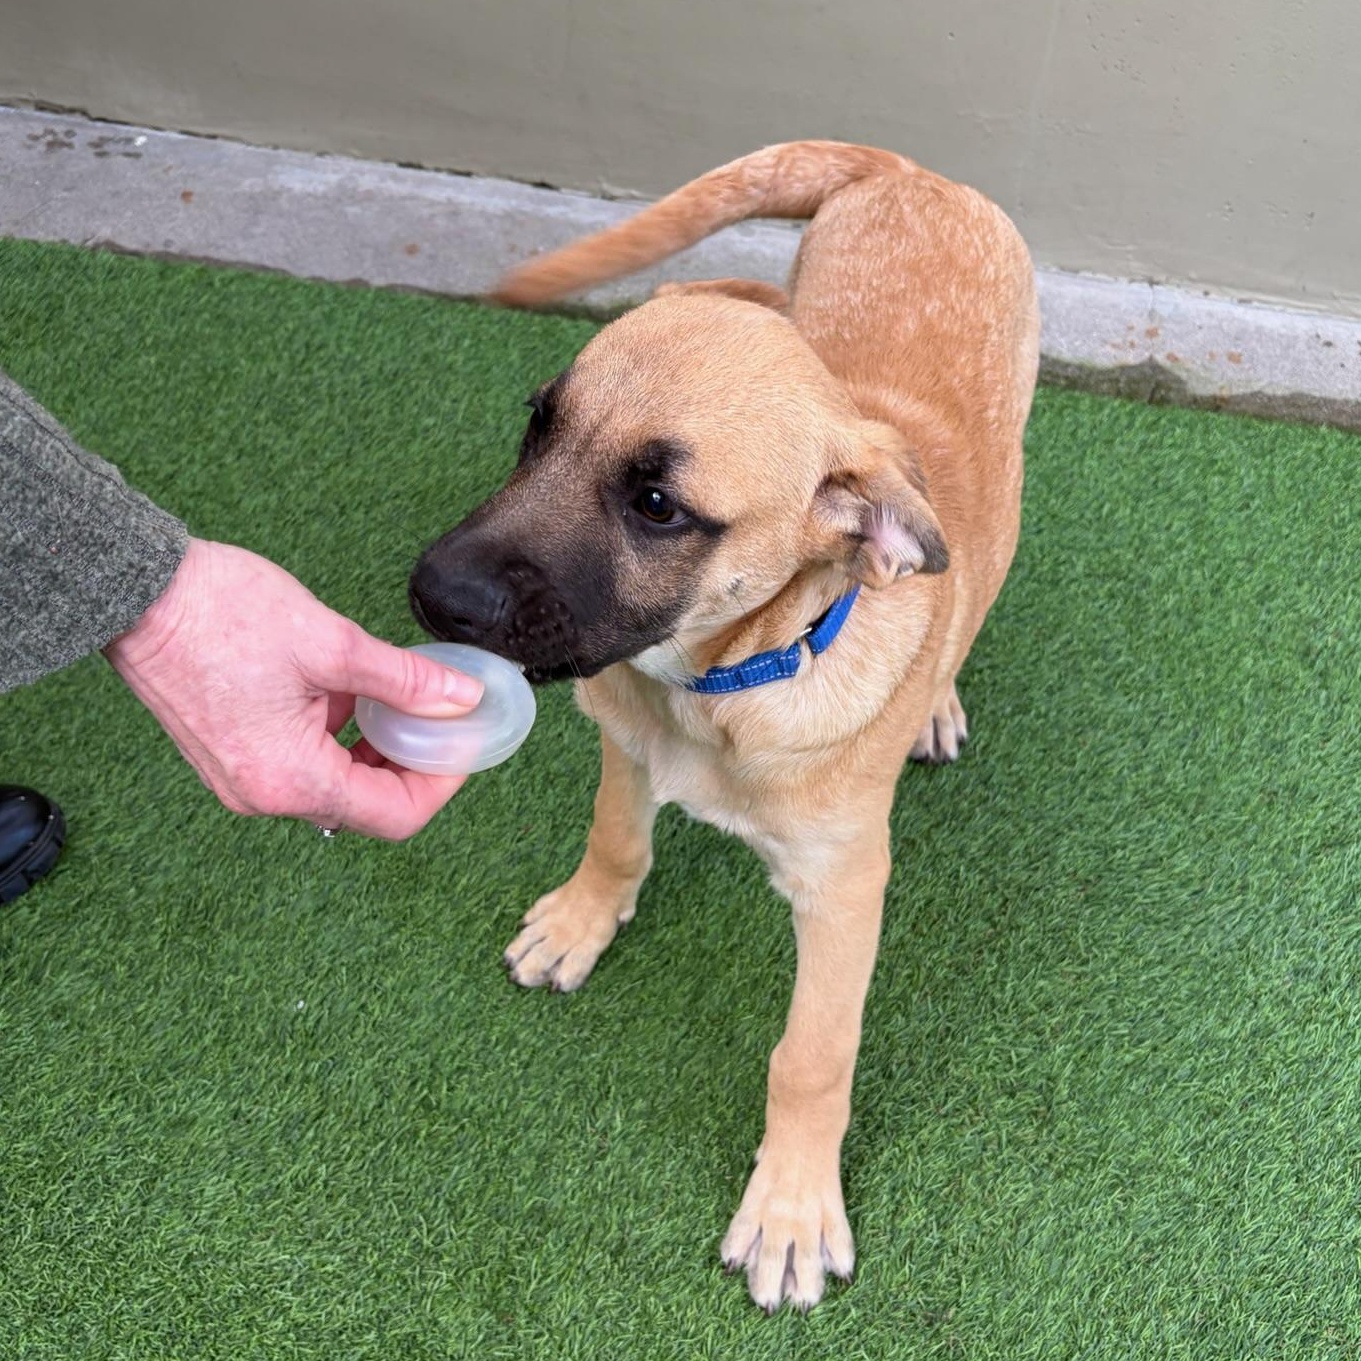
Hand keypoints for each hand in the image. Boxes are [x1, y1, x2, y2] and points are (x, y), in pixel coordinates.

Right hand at [105, 538, 482, 838]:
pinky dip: (337, 739)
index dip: (441, 784)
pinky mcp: (229, 756)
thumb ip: (406, 682)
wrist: (137, 591)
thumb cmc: (223, 613)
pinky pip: (300, 764)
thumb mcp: (334, 645)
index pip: (393, 817)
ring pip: (333, 785)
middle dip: (410, 765)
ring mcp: (241, 780)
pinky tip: (353, 695)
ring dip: (374, 750)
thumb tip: (461, 699)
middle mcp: (262, 795)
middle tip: (441, 720)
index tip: (465, 744)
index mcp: (289, 780)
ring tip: (400, 699)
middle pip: (364, 806)